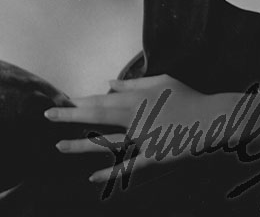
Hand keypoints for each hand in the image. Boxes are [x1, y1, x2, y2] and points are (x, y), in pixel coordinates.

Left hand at [44, 75, 207, 184]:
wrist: (212, 118)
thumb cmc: (186, 96)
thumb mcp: (160, 81)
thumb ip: (133, 83)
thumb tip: (109, 82)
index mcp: (135, 98)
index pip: (101, 99)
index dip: (80, 101)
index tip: (62, 101)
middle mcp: (134, 118)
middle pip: (97, 116)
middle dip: (71, 116)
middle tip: (48, 115)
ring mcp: (142, 139)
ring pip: (106, 142)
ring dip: (81, 145)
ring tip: (58, 146)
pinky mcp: (152, 156)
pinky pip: (127, 167)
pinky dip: (109, 173)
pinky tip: (91, 178)